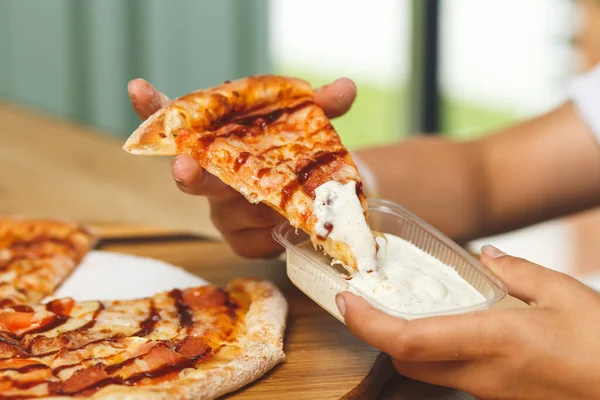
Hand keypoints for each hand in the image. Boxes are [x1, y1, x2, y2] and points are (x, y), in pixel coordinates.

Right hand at [128, 78, 356, 257]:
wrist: (316, 197)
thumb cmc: (298, 155)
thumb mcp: (311, 127)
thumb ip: (324, 107)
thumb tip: (345, 87)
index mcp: (221, 143)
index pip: (181, 122)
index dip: (155, 109)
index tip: (137, 88)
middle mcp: (213, 177)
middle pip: (192, 177)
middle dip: (187, 172)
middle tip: (184, 167)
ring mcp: (222, 212)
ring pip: (235, 210)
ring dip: (263, 205)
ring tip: (294, 200)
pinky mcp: (239, 241)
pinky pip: (255, 240)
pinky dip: (277, 232)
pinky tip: (288, 227)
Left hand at [336, 245, 599, 399]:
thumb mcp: (565, 295)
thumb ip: (518, 272)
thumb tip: (487, 258)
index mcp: (493, 340)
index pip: (408, 340)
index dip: (367, 324)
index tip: (346, 301)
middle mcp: (482, 374)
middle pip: (406, 361)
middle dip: (381, 333)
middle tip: (373, 301)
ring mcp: (490, 393)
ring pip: (428, 371)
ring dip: (410, 343)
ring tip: (410, 308)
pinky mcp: (501, 399)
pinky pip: (456, 377)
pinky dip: (441, 353)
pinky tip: (457, 329)